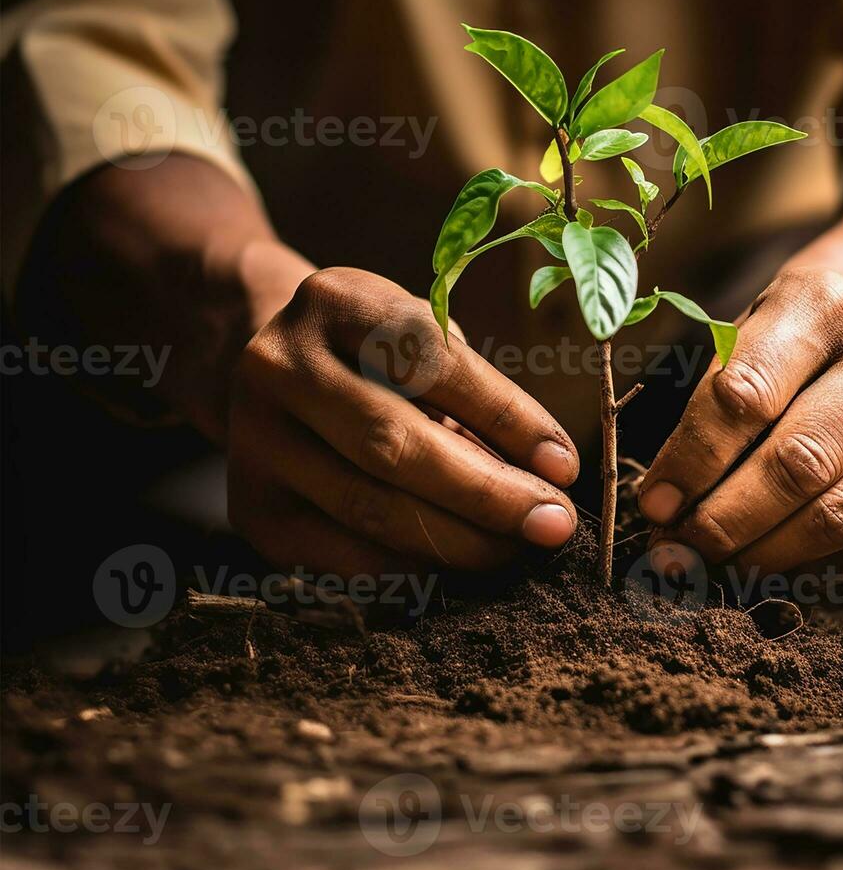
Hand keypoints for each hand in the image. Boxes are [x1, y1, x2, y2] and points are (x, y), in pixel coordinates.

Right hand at [228, 267, 578, 577]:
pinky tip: (458, 568)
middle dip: (487, 494)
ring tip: (517, 549)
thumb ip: (474, 399)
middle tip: (554, 525)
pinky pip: (339, 554)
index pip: (433, 364)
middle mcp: (280, 364)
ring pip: (365, 506)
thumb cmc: (378, 357)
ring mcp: (253, 438)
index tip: (565, 466)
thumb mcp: (421, 343)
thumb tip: (544, 481)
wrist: (269, 366)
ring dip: (457, 541)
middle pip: (392, 444)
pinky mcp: (250, 506)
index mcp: (338, 301)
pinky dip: (410, 568)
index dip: (507, 419)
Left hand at [639, 268, 842, 578]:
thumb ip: (706, 418)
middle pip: (799, 461)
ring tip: (725, 567)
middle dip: (728, 520)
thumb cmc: (795, 349)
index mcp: (822, 304)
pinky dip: (822, 565)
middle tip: (684, 553)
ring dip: (771, 554)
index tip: (656, 506)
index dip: (692, 462)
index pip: (744, 396)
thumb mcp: (747, 347)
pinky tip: (782, 566)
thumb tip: (663, 510)